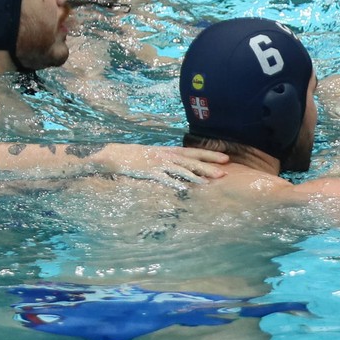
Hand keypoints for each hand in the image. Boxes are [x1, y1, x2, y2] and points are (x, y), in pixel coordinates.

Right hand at [99, 144, 229, 183]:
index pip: (193, 152)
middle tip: (225, 171)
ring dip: (197, 175)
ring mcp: (159, 164)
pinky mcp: (150, 172)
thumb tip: (185, 167)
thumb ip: (170, 161)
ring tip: (211, 181)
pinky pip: (165, 178)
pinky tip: (186, 189)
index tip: (225, 157)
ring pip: (182, 169)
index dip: (209, 154)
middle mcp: (167, 156)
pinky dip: (175, 183)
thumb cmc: (136, 157)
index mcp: (169, 151)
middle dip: (209, 165)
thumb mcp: (156, 156)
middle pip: (192, 160)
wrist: (114, 155)